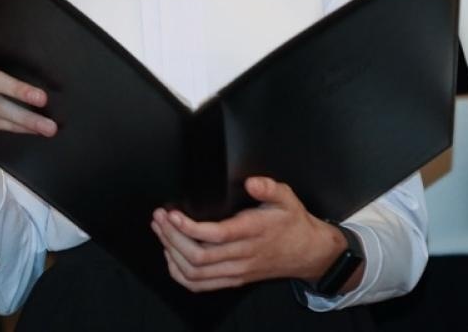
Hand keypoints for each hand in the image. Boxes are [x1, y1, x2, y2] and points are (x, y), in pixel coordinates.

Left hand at [150, 177, 347, 292]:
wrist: (308, 252)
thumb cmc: (293, 224)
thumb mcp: (287, 197)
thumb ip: (268, 187)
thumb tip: (252, 182)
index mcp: (253, 232)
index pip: (215, 236)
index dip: (188, 227)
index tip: (172, 214)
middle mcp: (242, 255)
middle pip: (198, 256)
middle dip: (172, 237)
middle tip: (159, 218)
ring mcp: (236, 271)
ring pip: (195, 272)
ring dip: (172, 253)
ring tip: (161, 232)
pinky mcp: (234, 279)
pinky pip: (200, 285)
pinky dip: (180, 273)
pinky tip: (171, 256)